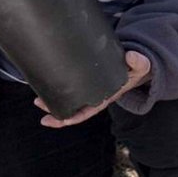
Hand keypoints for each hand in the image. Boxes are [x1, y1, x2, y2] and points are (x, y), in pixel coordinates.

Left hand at [35, 50, 151, 127]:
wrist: (135, 61)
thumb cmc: (136, 67)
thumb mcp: (141, 66)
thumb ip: (140, 63)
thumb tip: (131, 56)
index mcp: (105, 97)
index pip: (88, 112)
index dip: (73, 117)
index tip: (60, 120)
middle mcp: (93, 95)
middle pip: (72, 108)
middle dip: (54, 110)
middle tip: (38, 102)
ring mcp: (87, 88)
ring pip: (67, 98)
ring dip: (51, 100)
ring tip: (36, 98)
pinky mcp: (83, 78)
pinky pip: (68, 86)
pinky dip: (56, 86)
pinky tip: (43, 81)